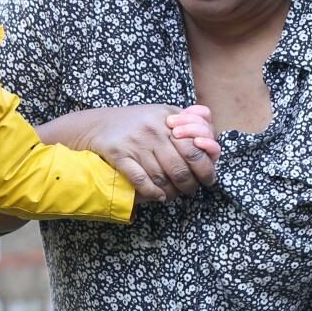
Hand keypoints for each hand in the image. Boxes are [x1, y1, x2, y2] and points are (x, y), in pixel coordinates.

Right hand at [84, 103, 221, 202]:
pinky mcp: (119, 155)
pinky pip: (140, 180)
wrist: (99, 124)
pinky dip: (152, 192)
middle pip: (180, 167)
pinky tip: (158, 196)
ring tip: (175, 194)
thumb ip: (191, 122)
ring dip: (172, 192)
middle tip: (191, 190)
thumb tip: (212, 139)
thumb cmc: (138, 122)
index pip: (195, 148)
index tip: (208, 179)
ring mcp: (136, 143)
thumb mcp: (164, 114)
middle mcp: (154, 130)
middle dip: (190, 184)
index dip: (205, 168)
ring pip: (162, 177)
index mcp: (169, 119)